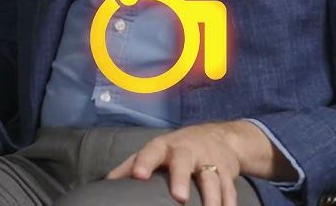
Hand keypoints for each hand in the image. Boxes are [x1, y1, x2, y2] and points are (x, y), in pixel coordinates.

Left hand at [104, 123, 241, 205]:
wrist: (220, 136)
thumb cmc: (178, 149)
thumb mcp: (155, 150)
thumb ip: (131, 165)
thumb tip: (106, 184)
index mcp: (165, 147)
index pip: (152, 152)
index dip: (145, 162)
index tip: (139, 176)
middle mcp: (188, 151)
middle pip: (184, 162)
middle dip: (182, 178)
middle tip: (179, 197)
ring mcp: (210, 161)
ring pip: (212, 179)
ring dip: (212, 198)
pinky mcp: (227, 172)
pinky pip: (230, 191)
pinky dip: (229, 204)